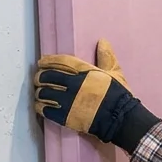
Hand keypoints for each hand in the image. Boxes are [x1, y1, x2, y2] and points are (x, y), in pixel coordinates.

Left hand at [33, 40, 158, 150]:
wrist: (121, 119)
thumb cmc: (119, 96)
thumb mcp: (115, 73)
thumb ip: (106, 57)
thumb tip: (102, 42)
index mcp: (85, 72)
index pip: (60, 61)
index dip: (48, 61)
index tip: (42, 62)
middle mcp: (74, 84)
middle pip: (46, 76)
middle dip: (40, 77)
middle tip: (39, 79)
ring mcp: (68, 101)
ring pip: (43, 92)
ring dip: (39, 92)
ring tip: (41, 93)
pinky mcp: (65, 116)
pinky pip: (44, 109)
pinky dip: (40, 106)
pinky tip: (41, 105)